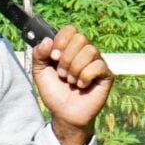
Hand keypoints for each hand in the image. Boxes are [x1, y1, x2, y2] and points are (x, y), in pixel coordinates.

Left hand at [30, 27, 112, 144]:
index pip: (70, 30)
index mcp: (70, 48)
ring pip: (90, 51)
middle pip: (81, 38)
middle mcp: (85, 52)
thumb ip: (38, 54)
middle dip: (67, 58)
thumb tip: (47, 40)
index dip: (61, 41)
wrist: (64, 114)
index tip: (53, 56)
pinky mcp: (106, 74)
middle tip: (62, 74)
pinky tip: (82, 86)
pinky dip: (85, 77)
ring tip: (71, 82)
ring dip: (75, 69)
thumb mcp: (40, 72)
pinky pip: (98, 66)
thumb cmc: (54, 93)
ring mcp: (97, 62)